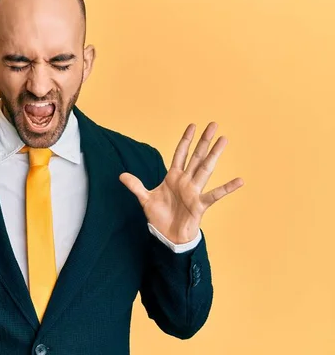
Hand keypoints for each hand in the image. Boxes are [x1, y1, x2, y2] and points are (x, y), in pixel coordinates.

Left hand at [119, 122, 243, 243]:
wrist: (168, 236)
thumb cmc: (159, 217)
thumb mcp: (145, 199)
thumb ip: (136, 186)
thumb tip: (121, 175)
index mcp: (173, 177)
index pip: (180, 154)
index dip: (186, 140)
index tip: (192, 126)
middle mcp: (186, 181)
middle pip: (196, 156)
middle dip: (204, 141)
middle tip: (213, 124)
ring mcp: (194, 191)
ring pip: (206, 169)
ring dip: (214, 155)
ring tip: (223, 140)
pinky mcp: (200, 204)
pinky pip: (215, 195)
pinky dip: (227, 188)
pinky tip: (239, 180)